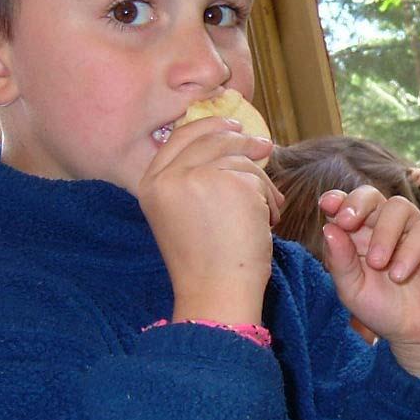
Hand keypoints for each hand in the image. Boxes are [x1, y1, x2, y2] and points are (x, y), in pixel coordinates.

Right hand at [137, 118, 282, 324]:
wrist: (216, 292)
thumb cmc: (207, 263)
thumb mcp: (184, 214)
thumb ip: (194, 179)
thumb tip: (231, 140)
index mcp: (151, 184)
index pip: (180, 138)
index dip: (208, 126)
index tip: (232, 126)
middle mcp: (167, 177)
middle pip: (211, 139)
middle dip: (242, 140)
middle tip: (264, 146)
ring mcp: (195, 176)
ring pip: (239, 158)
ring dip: (261, 183)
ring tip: (268, 211)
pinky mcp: (226, 182)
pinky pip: (256, 176)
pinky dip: (269, 197)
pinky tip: (267, 221)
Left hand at [318, 186, 419, 376]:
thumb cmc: (384, 311)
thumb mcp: (353, 291)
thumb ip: (340, 262)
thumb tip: (329, 228)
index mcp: (360, 236)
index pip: (347, 206)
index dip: (338, 200)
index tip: (327, 206)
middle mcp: (386, 228)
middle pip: (372, 196)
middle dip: (358, 203)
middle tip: (347, 222)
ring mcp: (414, 232)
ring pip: (399, 206)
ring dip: (384, 232)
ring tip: (378, 263)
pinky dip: (410, 250)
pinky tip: (400, 275)